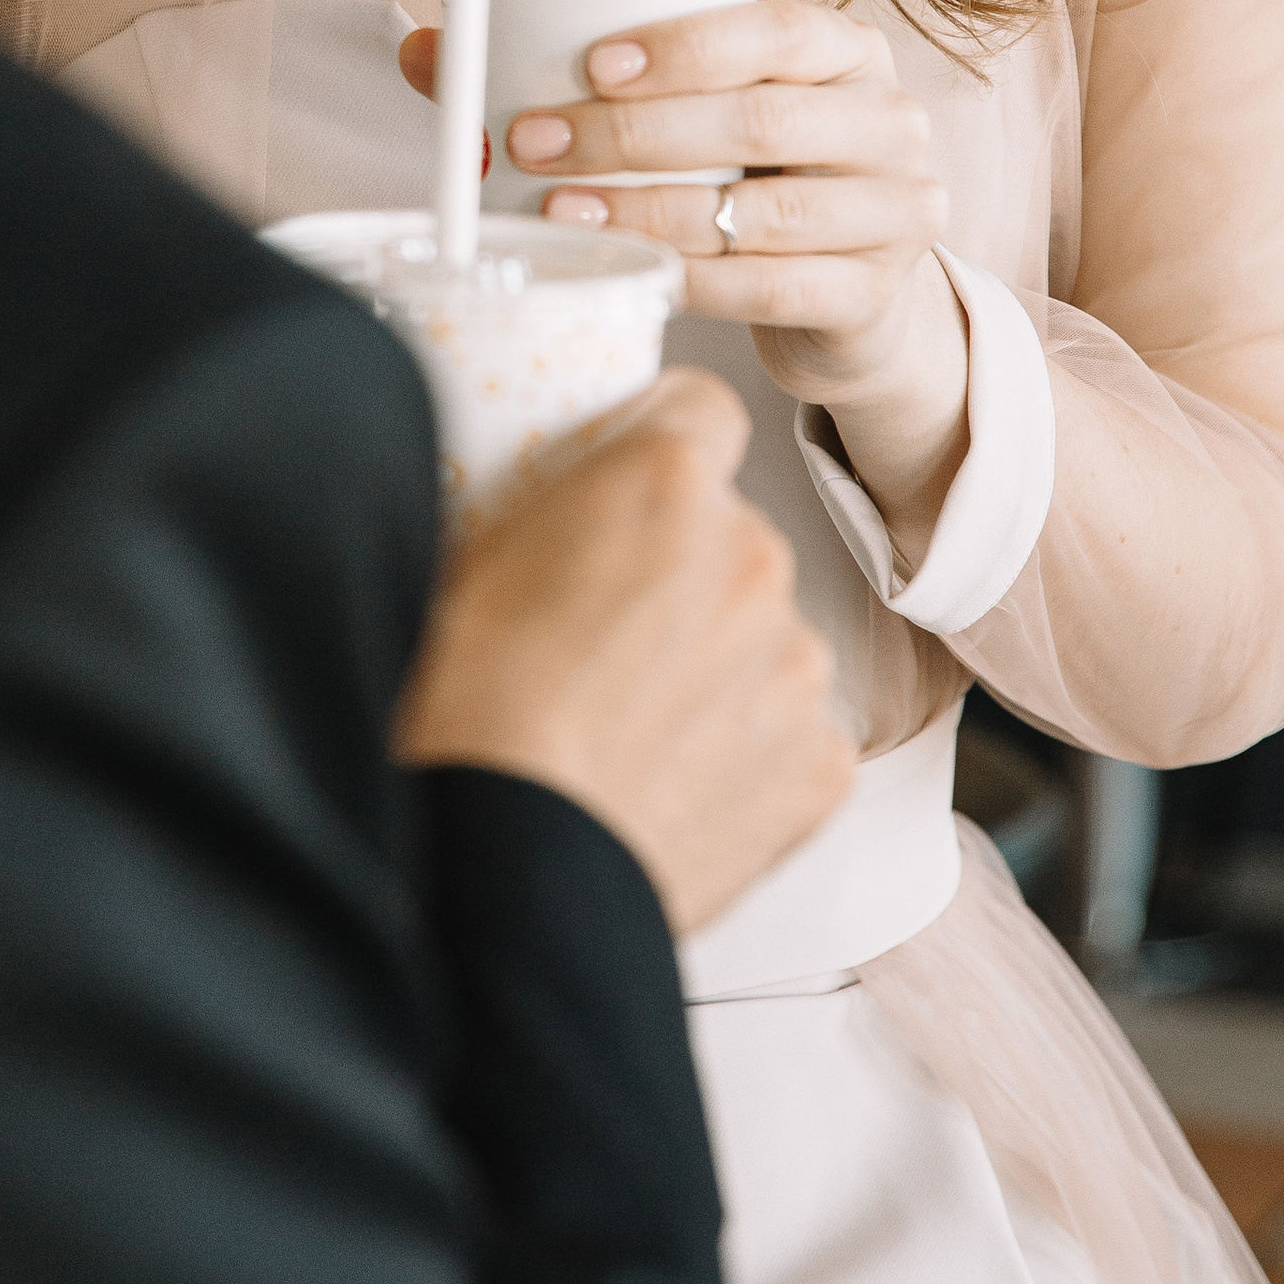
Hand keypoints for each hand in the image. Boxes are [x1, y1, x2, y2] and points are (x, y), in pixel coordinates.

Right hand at [393, 370, 852, 931]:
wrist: (511, 873)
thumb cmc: (462, 721)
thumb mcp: (463, 562)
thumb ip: (545, 508)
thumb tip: (546, 504)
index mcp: (663, 485)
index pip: (702, 410)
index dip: (659, 445)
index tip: (630, 491)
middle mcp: (751, 558)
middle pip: (731, 533)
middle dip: (680, 571)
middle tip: (600, 637)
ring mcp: (794, 665)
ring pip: (764, 635)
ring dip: (715, 664)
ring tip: (628, 728)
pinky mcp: (821, 765)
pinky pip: (791, 733)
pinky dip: (745, 754)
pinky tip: (669, 785)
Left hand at [399, 0, 969, 548]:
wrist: (849, 286)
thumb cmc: (747, 177)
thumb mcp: (690, 112)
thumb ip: (578, 79)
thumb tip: (427, 52)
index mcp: (843, 51)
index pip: (775, 31)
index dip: (684, 48)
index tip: (592, 64)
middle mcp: (887, 122)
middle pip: (758, 123)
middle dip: (633, 135)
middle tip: (535, 142)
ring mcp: (894, 211)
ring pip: (761, 215)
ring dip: (648, 212)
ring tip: (563, 210)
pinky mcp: (873, 292)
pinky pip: (771, 287)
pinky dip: (692, 280)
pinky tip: (633, 272)